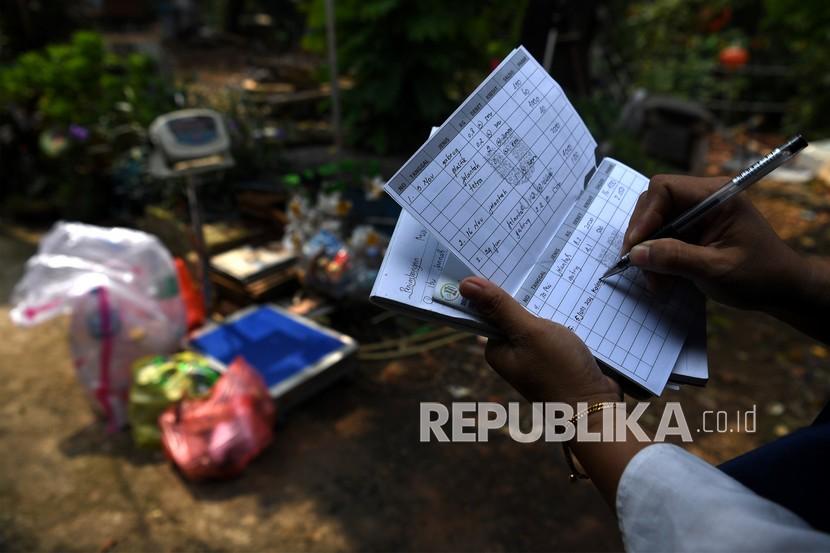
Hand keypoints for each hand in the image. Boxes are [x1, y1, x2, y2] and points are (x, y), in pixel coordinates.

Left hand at [459, 276, 619, 406]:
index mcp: (497, 349)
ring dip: (545, 303)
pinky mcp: (556, 357)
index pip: (488, 311)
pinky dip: (561, 316)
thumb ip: (500, 308)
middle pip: (513, 313)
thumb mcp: (528, 332)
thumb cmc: (559, 370)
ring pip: (536, 319)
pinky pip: (555, 329)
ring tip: (554, 274)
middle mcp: (512, 354)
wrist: (596, 407)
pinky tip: (571, 298)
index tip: (503, 261)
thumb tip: (465, 284)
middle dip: (523, 294)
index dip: (494, 287)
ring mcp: (535, 356)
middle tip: (533, 262)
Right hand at [622, 174, 806, 311]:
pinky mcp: (694, 231)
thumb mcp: (715, 269)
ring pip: (656, 223)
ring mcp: (698, 215)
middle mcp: (705, 199)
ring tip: (655, 281)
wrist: (783, 290)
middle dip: (644, 236)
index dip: (645, 215)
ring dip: (649, 251)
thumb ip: (675, 258)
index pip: (665, 189)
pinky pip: (664, 236)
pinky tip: (661, 278)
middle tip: (638, 266)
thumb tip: (636, 253)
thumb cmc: (758, 276)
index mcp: (717, 196)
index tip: (635, 246)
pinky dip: (657, 257)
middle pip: (655, 204)